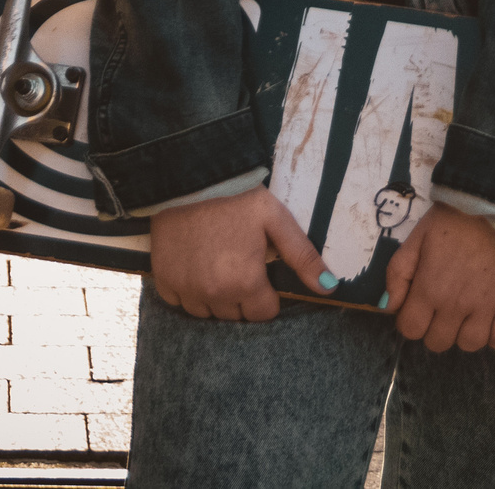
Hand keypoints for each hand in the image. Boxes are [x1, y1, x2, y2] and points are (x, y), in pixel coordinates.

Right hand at [149, 186, 328, 320]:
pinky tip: (196, 267)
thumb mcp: (277, 220)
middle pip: (235, 316)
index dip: (267, 296)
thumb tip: (330, 289)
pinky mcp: (164, 281)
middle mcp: (214, 294)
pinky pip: (180, 303)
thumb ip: (303, 257)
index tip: (262, 275)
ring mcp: (186, 290)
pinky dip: (189, 292)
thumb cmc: (238, 198)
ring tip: (218, 266)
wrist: (190, 177)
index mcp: (245, 282)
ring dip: (216, 298)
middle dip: (242, 298)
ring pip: (207, 313)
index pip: (263, 314)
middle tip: (239, 265)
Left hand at [383, 203, 494, 351]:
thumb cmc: (456, 218)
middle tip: (444, 307)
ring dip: (465, 333)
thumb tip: (390, 307)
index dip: (412, 320)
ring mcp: (486, 308)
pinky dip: (494, 335)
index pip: (410, 330)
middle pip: (438, 342)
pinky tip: (491, 319)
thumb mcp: (417, 237)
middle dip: (435, 328)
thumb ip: (398, 273)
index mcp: (429, 289)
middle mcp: (455, 306)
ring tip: (468, 313)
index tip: (420, 307)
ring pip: (469, 345)